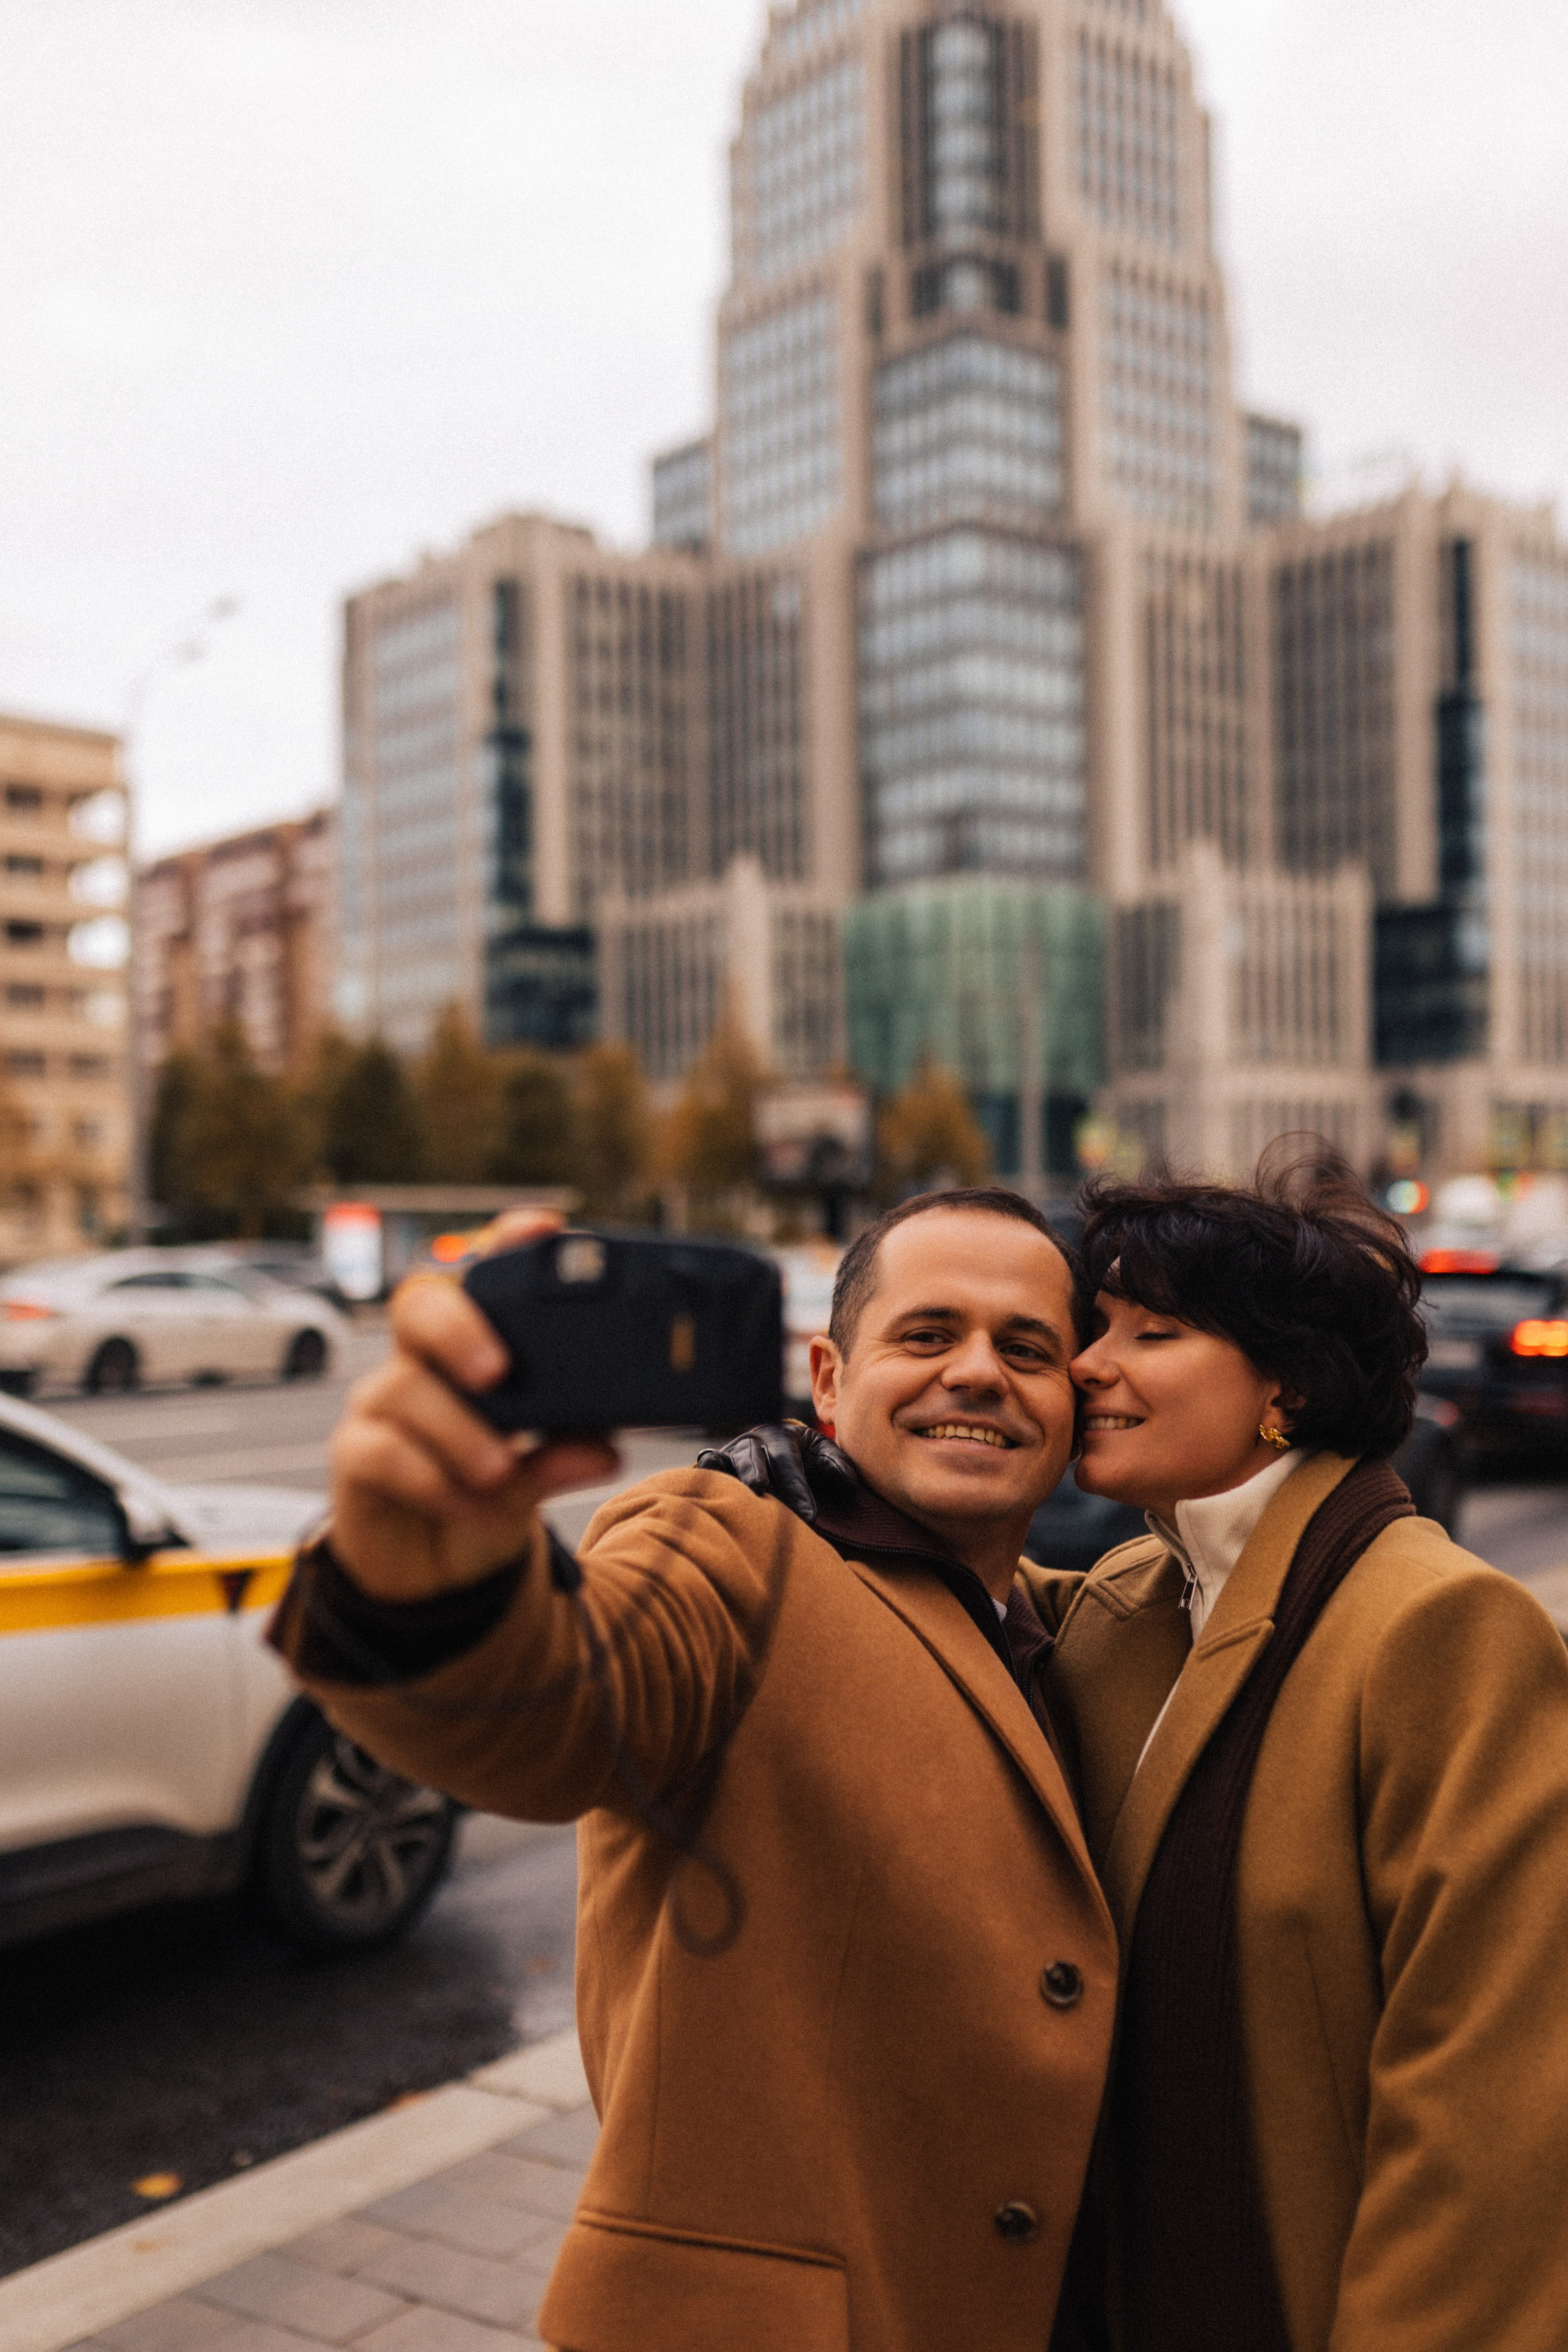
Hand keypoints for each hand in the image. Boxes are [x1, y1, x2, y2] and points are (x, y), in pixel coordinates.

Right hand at [330, 1209, 618, 1601]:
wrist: (434, 1570)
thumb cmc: (486, 1493)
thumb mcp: (538, 1474)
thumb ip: (564, 1453)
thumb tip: (606, 1450)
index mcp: (475, 1342)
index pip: (481, 1273)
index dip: (506, 1242)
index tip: (546, 1227)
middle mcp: (423, 1358)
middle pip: (420, 1302)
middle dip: (459, 1328)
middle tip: (498, 1373)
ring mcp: (383, 1402)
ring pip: (403, 1385)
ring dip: (457, 1431)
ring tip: (499, 1472)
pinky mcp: (356, 1454)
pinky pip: (379, 1449)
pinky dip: (428, 1477)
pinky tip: (465, 1501)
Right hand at [697, 1421, 858, 1526]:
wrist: (780, 1451)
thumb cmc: (806, 1458)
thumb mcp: (823, 1455)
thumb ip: (836, 1465)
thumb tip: (847, 1481)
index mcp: (782, 1436)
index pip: (789, 1461)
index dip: (797, 1487)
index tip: (810, 1515)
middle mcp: (753, 1443)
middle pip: (752, 1457)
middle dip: (756, 1472)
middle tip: (761, 1489)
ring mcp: (731, 1455)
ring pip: (726, 1461)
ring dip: (728, 1474)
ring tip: (729, 1490)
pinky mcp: (716, 1468)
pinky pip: (705, 1467)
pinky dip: (702, 1474)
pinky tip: (698, 1486)